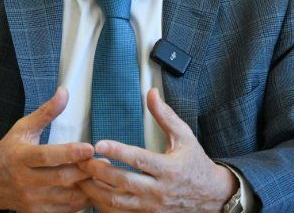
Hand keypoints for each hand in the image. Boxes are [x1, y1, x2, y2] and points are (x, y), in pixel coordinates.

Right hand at [0, 87, 94, 211]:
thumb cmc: (9, 151)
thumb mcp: (23, 128)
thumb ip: (46, 112)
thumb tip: (64, 92)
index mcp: (21, 157)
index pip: (47, 156)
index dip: (69, 153)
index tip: (89, 148)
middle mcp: (25, 180)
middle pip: (61, 178)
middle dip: (85, 170)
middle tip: (103, 162)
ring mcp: (31, 200)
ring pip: (66, 197)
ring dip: (87, 187)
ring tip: (101, 176)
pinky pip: (65, 210)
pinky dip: (81, 201)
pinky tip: (90, 190)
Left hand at [76, 88, 237, 211]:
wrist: (212, 196)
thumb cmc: (195, 163)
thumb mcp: (184, 136)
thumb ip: (165, 116)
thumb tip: (151, 92)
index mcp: (169, 168)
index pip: (139, 159)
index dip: (118, 151)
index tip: (98, 143)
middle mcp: (159, 190)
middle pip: (124, 182)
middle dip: (99, 171)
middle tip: (81, 160)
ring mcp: (152, 207)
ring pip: (118, 202)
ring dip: (96, 191)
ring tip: (81, 177)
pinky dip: (104, 206)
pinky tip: (93, 194)